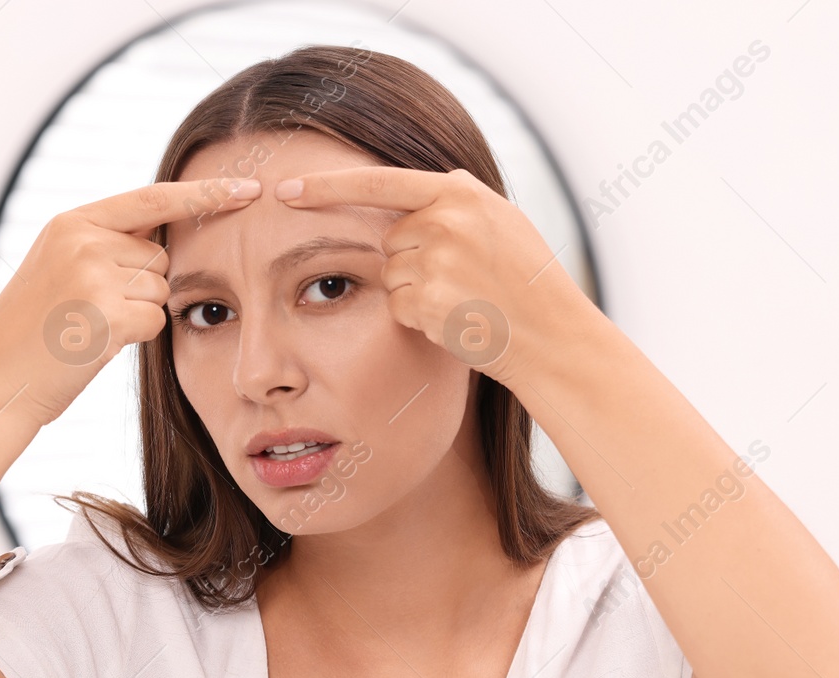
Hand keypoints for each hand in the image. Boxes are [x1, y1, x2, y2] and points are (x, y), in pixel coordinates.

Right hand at [0, 177, 261, 426]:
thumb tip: (167, 239)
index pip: (153, 198)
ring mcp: (94, 275)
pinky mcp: (106, 314)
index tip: (250, 188)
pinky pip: (156, 321)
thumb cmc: (30, 334)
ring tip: (88, 328)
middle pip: (160, 256)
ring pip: (160, 290)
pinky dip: (136, 338)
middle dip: (143, 287)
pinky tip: (94, 344)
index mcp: (71, 222)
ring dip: (138, 314)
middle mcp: (83, 240)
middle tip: (92, 312)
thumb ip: (106, 245)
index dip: (204, 193)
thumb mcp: (58, 268)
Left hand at [272, 167, 605, 384]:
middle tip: (460, 280)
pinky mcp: (429, 300)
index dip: (327, 187)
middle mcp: (444, 219)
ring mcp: (436, 260)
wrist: (553, 334)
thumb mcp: (501, 222)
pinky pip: (398, 307)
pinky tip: (458, 319)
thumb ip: (456, 204)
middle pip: (389, 240)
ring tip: (464, 299)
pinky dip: (420, 318)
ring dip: (415, 292)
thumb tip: (415, 194)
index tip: (285, 189)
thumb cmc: (529, 281)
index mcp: (460, 192)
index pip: (378, 183)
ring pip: (391, 276)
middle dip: (411, 261)